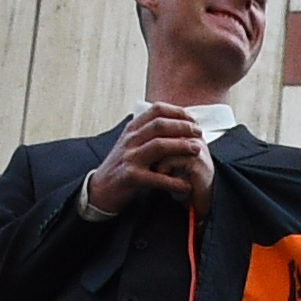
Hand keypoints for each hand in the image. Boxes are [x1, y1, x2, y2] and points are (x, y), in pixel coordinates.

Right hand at [88, 103, 213, 215]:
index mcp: (132, 129)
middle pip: (160, 125)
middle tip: (199, 133)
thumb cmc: (122, 167)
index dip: (178, 112)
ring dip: (181, 146)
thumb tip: (175, 123)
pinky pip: (156, 177)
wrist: (101, 189)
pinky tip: (186, 185)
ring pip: (159, 146)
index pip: (156, 110)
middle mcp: (130, 140)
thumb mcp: (132, 144)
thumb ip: (148, 133)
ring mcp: (129, 157)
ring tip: (197, 150)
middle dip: (183, 127)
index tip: (193, 119)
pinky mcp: (130, 177)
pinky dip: (173, 181)